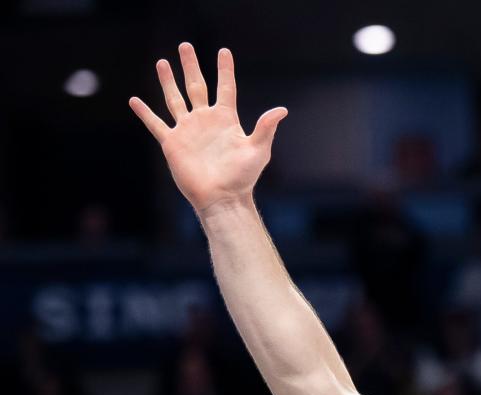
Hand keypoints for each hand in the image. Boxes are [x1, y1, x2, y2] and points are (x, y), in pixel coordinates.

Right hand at [129, 43, 287, 216]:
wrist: (222, 197)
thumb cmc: (242, 177)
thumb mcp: (258, 150)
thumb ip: (265, 128)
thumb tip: (281, 110)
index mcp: (226, 119)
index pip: (226, 88)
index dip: (225, 70)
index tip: (224, 51)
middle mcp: (206, 121)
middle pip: (196, 86)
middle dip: (191, 66)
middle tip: (185, 45)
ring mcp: (188, 130)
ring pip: (175, 99)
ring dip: (167, 81)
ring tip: (161, 62)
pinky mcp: (172, 143)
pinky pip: (156, 124)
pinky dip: (145, 113)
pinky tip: (134, 101)